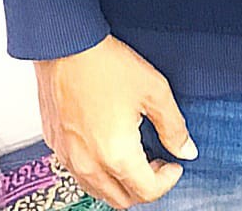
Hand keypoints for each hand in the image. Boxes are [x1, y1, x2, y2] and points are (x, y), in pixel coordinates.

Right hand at [34, 33, 195, 207]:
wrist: (65, 46)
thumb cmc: (105, 64)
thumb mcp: (154, 90)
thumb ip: (174, 126)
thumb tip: (186, 149)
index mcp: (116, 155)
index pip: (147, 192)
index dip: (168, 180)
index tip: (174, 164)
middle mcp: (88, 164)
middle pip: (122, 199)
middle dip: (144, 186)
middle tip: (157, 160)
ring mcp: (68, 157)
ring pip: (98, 190)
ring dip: (120, 181)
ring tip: (134, 151)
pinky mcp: (55, 145)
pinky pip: (79, 172)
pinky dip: (97, 169)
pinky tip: (107, 141)